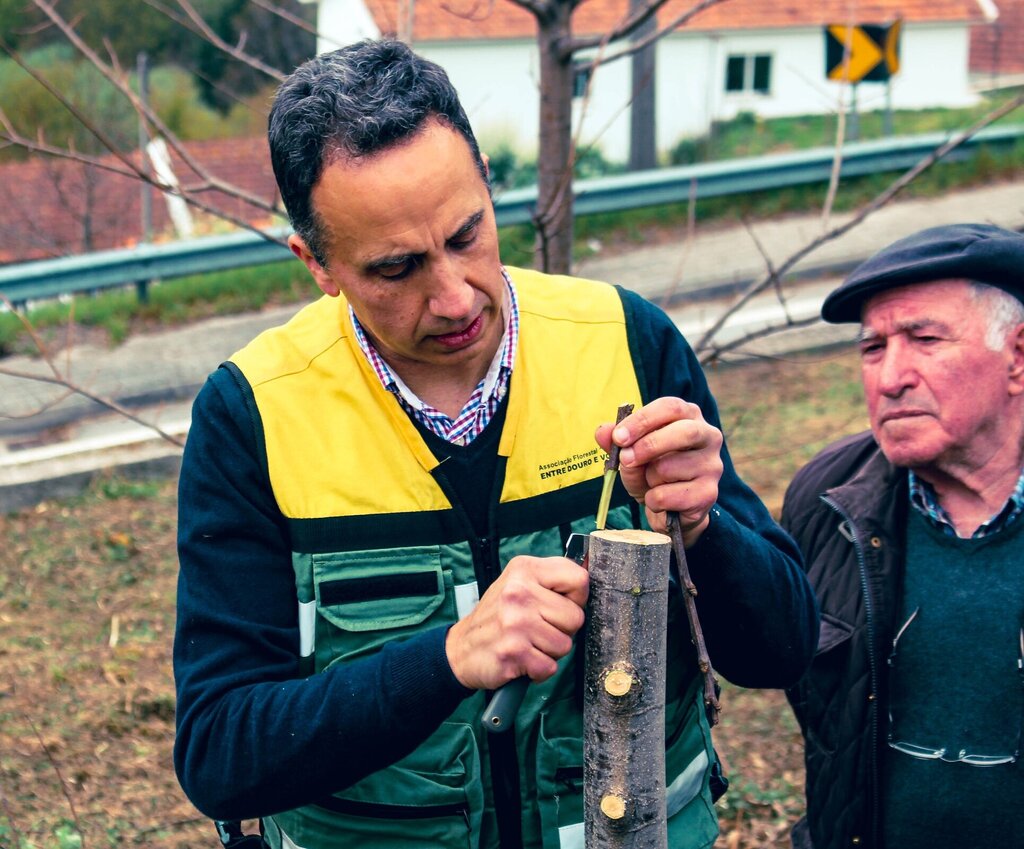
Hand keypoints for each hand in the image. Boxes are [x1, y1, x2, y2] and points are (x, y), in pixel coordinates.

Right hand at [445, 555, 587, 689]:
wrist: (460, 649)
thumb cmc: (498, 617)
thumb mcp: (519, 584)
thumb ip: (552, 579)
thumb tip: (590, 565)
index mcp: (524, 569)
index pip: (579, 579)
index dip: (576, 598)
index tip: (559, 605)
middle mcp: (518, 592)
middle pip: (575, 617)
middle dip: (562, 629)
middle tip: (537, 629)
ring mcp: (515, 622)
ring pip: (565, 645)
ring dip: (549, 651)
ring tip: (528, 643)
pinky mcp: (513, 652)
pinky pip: (550, 667)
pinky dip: (538, 669)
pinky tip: (522, 659)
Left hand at [595, 397, 722, 545]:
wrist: (670, 510)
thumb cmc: (652, 472)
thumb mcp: (631, 453)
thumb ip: (616, 440)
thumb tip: (603, 432)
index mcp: (689, 416)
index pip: (670, 407)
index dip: (642, 420)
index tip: (619, 437)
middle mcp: (708, 436)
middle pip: (683, 432)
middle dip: (648, 445)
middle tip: (625, 459)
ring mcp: (712, 466)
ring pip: (669, 468)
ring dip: (648, 479)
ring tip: (652, 483)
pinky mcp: (709, 494)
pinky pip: (668, 496)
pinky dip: (652, 501)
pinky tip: (659, 501)